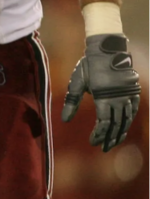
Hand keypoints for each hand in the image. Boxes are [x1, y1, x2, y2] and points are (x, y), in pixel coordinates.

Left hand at [63, 34, 140, 150]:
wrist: (108, 50)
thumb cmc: (89, 66)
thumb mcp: (77, 82)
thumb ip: (71, 102)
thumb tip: (64, 120)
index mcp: (104, 98)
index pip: (103, 123)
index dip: (99, 134)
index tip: (93, 142)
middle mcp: (119, 99)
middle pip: (116, 125)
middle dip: (110, 138)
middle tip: (104, 148)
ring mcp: (128, 96)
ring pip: (126, 120)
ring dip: (120, 133)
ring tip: (114, 142)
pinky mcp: (133, 92)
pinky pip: (132, 111)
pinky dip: (128, 121)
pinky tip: (123, 128)